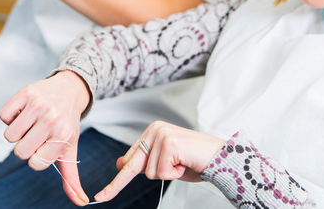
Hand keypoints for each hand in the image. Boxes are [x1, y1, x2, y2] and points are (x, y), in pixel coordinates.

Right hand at [0, 71, 91, 205]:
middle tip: (37, 134)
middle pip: (20, 151)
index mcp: (64, 136)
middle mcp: (52, 120)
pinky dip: (10, 116)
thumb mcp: (70, 149)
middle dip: (25, 146)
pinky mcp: (26, 92)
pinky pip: (3, 116)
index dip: (36, 157)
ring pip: (9, 135)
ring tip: (31, 123)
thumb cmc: (67, 124)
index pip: (35, 163)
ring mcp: (39, 105)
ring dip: (17, 132)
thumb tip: (81, 202)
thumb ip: (72, 178)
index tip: (44, 145)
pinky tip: (24, 111)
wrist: (70, 89)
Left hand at [94, 121, 225, 202]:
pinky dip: (174, 173)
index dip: (117, 180)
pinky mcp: (169, 142)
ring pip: (150, 172)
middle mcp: (154, 129)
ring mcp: (161, 134)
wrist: (221, 158)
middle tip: (105, 195)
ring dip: (167, 174)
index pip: (130, 158)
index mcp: (152, 131)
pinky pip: (161, 172)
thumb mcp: (166, 163)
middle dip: (120, 183)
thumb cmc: (195, 162)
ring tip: (182, 164)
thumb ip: (145, 162)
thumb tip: (120, 163)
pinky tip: (185, 163)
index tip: (102, 195)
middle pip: (135, 166)